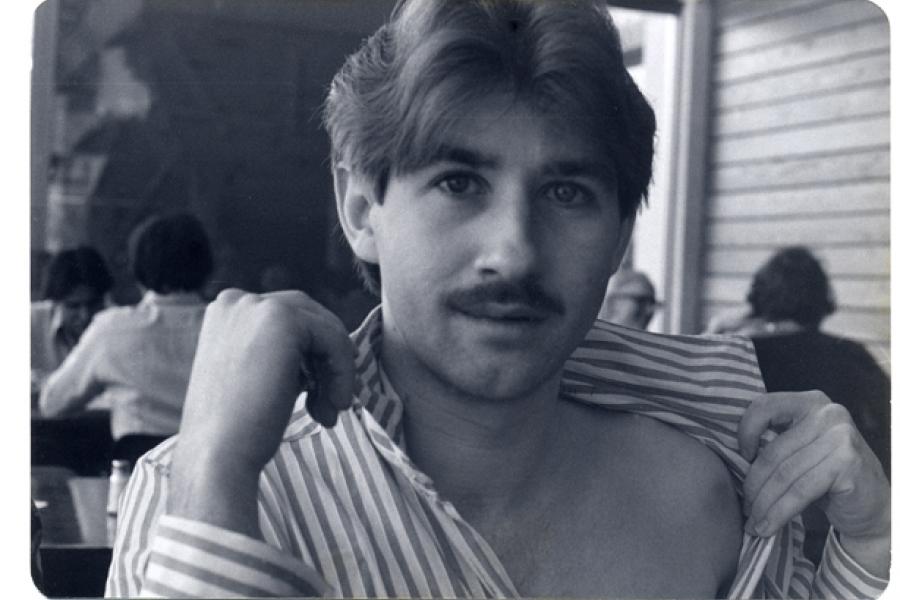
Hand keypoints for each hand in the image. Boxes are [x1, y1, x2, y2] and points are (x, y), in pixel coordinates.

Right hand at [168, 289, 355, 534]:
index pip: (287, 319)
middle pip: (308, 316)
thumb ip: (280, 355)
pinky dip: (343, 370)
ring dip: (336, 370)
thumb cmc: (236, 428)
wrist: (218, 455)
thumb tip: (326, 354)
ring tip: (329, 411)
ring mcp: (258, 305)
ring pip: (324, 328)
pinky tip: (334, 404)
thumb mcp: (255, 377)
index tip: (317, 394)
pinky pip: (333, 336)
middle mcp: (237, 301)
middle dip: (326, 359)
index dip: (310, 355)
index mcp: (225, 313)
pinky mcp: (282, 318)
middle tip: (331, 402)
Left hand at [739, 391, 889, 573]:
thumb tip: (730, 454)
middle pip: (773, 451)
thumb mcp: (799, 449)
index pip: (765, 406)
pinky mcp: (847, 464)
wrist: (872, 505)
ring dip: (764, 503)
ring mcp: (841, 437)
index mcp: (810, 402)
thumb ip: (775, 440)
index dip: (745, 432)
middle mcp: (828, 413)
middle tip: (744, 507)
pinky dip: (779, 512)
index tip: (741, 458)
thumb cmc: (827, 476)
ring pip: (784, 474)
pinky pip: (800, 490)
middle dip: (754, 484)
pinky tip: (768, 526)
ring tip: (753, 522)